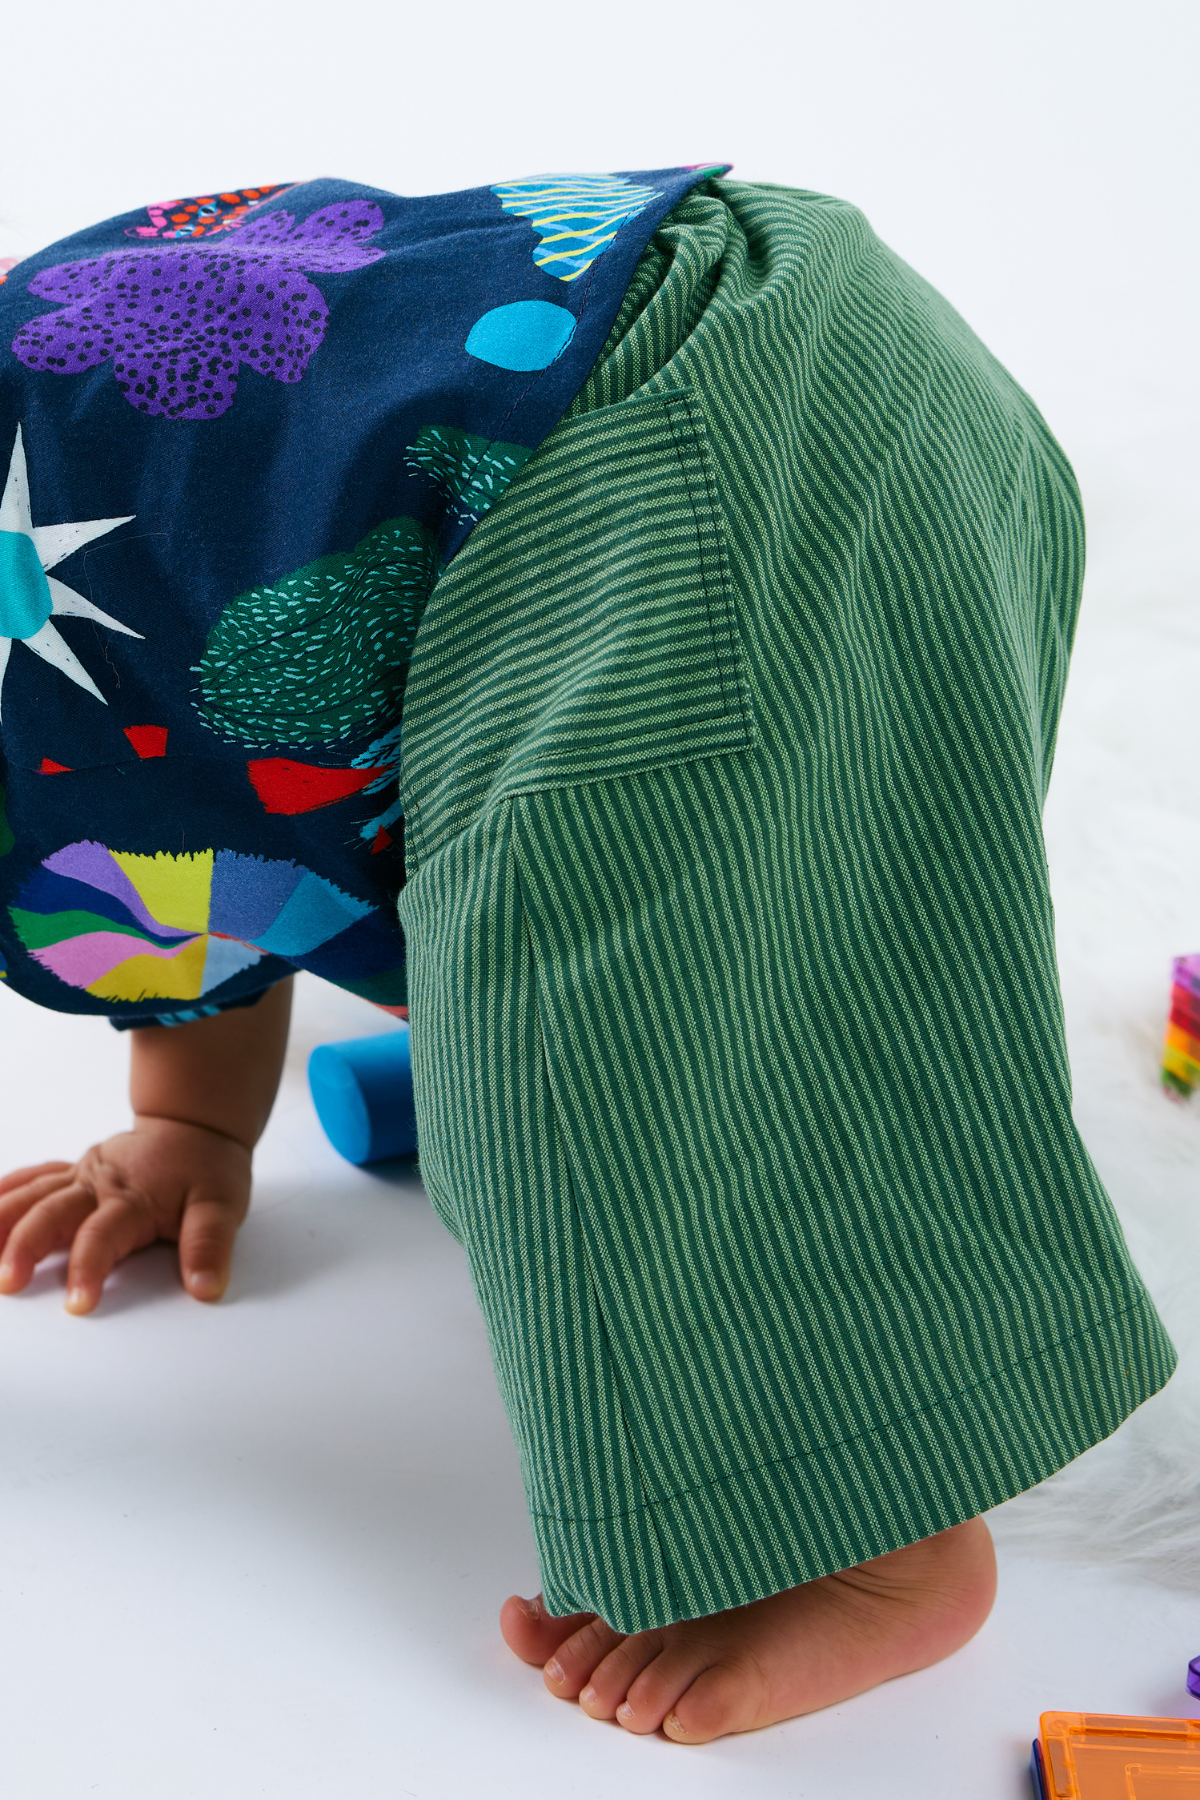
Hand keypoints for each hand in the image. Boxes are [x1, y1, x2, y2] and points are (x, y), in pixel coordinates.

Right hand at [0, 1115, 252, 1314]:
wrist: (197, 1124)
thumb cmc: (206, 1166)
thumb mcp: (222, 1204)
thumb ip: (209, 1244)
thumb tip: (205, 1287)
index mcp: (132, 1199)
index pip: (103, 1237)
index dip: (88, 1269)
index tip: (78, 1303)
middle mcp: (99, 1185)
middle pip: (52, 1215)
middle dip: (25, 1248)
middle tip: (8, 1282)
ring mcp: (82, 1175)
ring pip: (32, 1196)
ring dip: (2, 1221)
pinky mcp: (75, 1170)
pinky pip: (34, 1177)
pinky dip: (7, 1191)